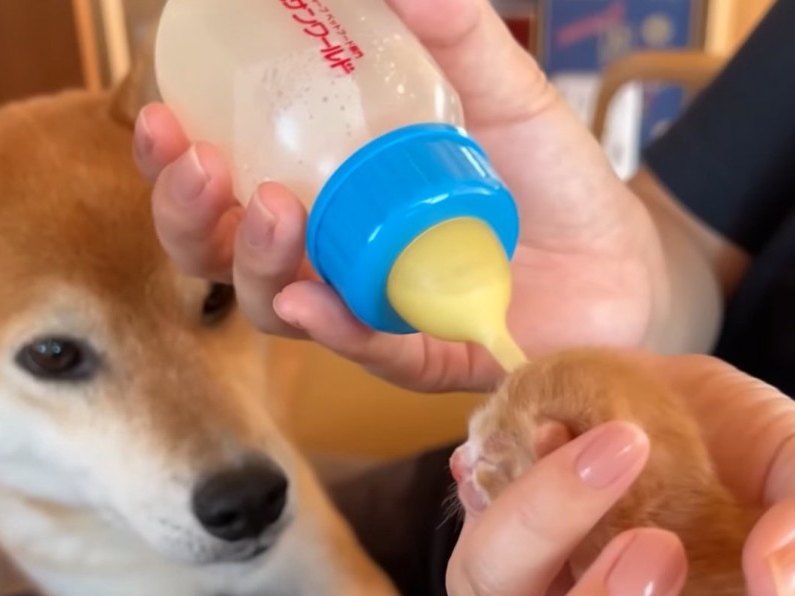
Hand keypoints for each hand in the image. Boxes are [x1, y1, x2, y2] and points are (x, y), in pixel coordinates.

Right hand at [135, 0, 666, 392]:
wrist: (634, 262)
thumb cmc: (556, 182)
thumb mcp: (506, 94)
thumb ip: (456, 37)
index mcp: (333, 199)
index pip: (232, 188)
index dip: (181, 160)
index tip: (160, 114)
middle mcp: (338, 261)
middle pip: (231, 255)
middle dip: (194, 218)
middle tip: (194, 167)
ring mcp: (378, 314)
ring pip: (283, 309)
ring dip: (260, 268)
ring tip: (271, 215)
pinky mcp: (431, 359)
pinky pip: (372, 354)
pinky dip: (339, 330)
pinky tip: (313, 302)